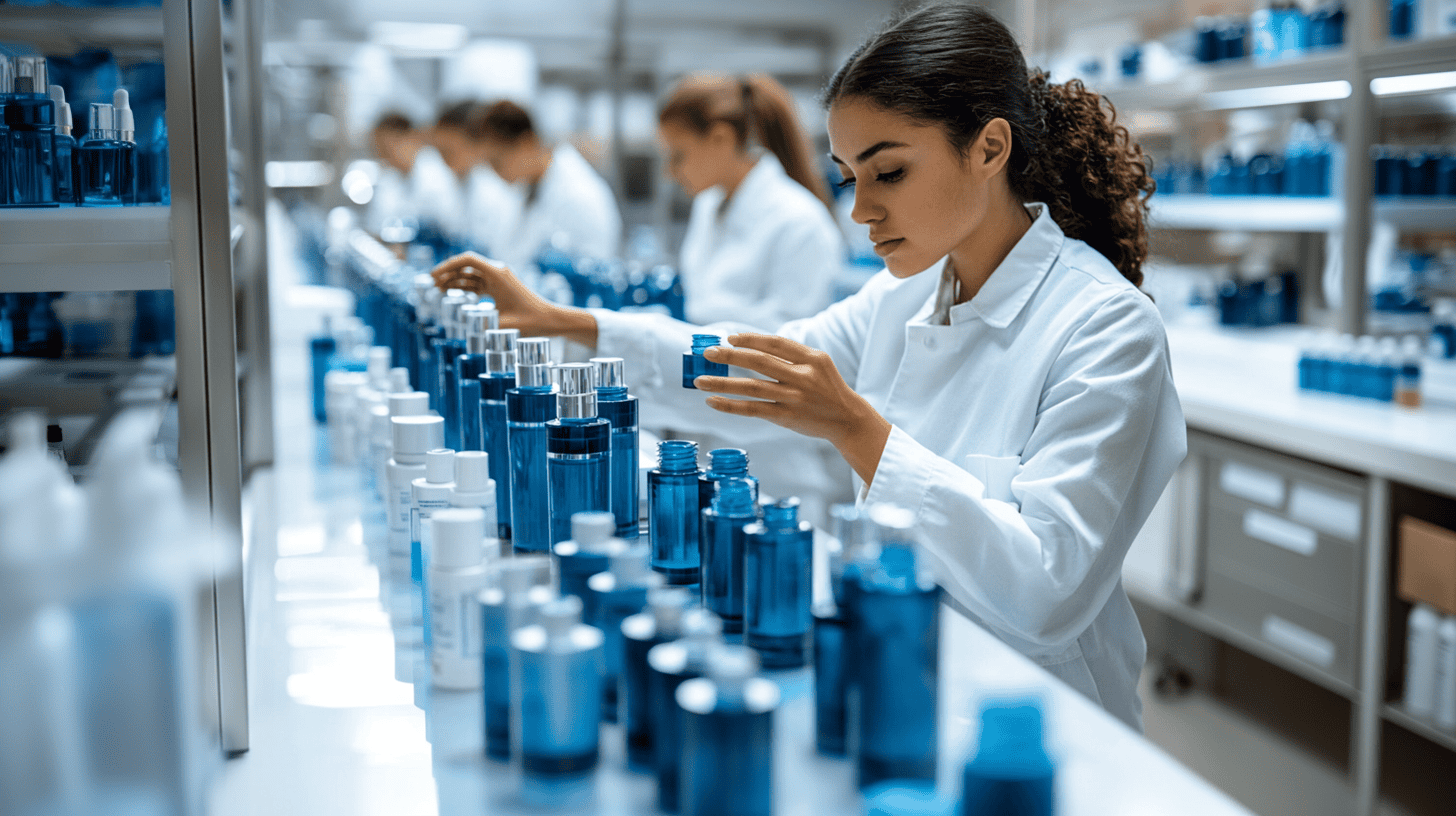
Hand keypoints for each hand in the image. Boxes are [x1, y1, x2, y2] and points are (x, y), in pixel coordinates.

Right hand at [429, 252, 597, 344]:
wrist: (549, 319)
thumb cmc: (531, 321)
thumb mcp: (504, 325)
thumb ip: (482, 325)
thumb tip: (462, 332)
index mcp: (497, 275)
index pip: (468, 260)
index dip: (448, 265)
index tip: (434, 275)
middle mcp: (498, 273)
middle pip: (466, 266)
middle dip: (448, 273)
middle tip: (431, 285)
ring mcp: (499, 279)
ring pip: (471, 275)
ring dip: (455, 281)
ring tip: (438, 291)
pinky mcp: (500, 288)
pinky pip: (478, 283)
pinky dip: (465, 287)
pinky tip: (454, 295)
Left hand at [694, 333, 891, 485]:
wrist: (847, 419)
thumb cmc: (828, 388)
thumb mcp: (819, 364)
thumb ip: (792, 355)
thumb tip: (753, 346)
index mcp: (812, 358)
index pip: (776, 343)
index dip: (751, 339)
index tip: (730, 338)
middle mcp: (803, 377)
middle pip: (760, 362)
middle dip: (730, 356)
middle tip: (707, 353)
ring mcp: (794, 398)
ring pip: (752, 388)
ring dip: (723, 383)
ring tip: (700, 380)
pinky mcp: (786, 417)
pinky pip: (753, 409)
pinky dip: (731, 405)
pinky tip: (713, 401)